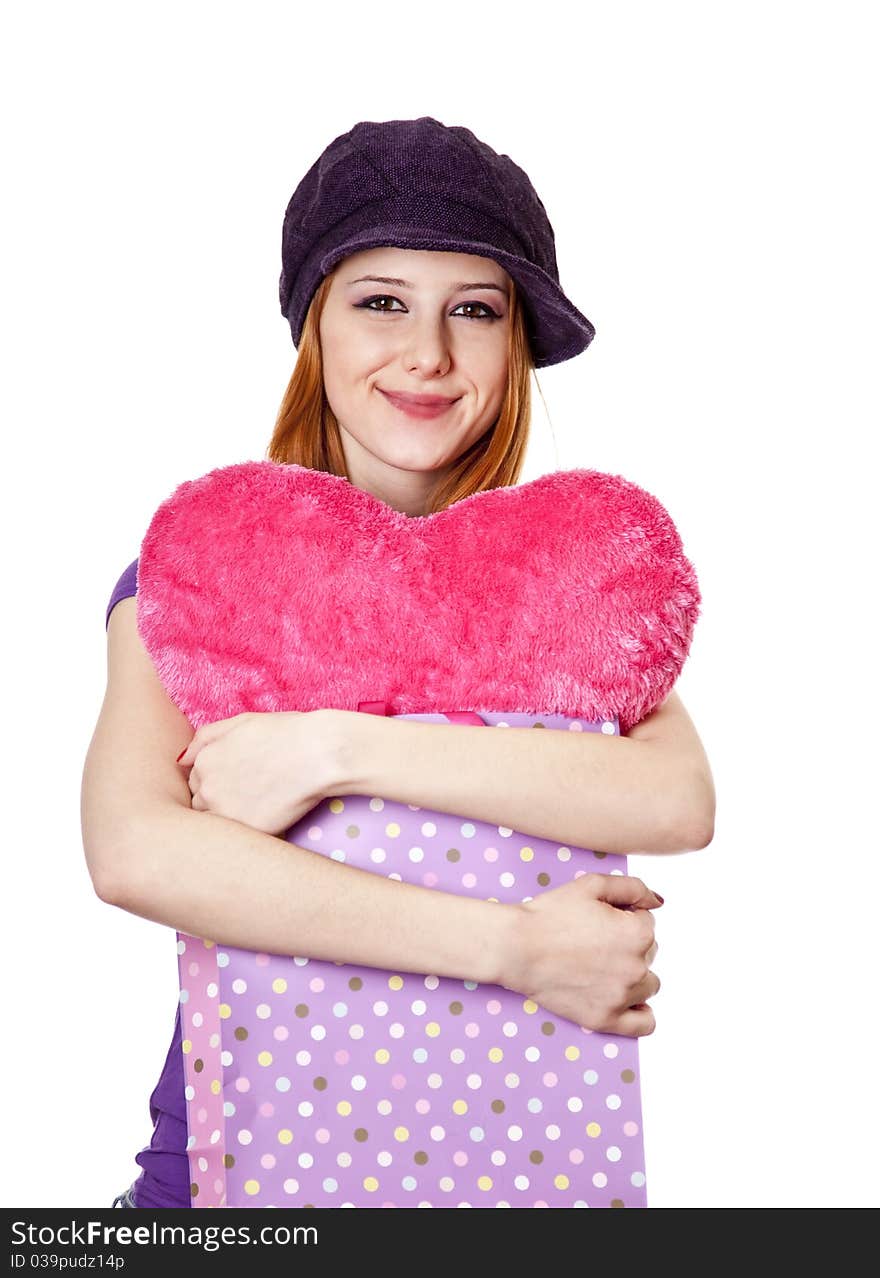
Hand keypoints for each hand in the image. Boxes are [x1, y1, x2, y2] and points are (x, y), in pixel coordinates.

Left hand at [176, 710, 339, 835]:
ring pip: (215, 824)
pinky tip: (268, 816)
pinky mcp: (246, 832)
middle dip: (219, 799)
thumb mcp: (242, 722)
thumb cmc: (287, 733)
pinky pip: (237, 839)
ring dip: (229, 817)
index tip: (240, 778)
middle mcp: (207, 787)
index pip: (196, 780)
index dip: (218, 779)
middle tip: (251, 792)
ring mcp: (224, 812)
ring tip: (259, 805)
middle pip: (201, 803)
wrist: (319, 754)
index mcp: (204, 760)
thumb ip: (206, 738)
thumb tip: (181, 760)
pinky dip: (247, 831)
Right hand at [498, 873, 662, 1036]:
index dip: (624, 917)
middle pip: (649, 953)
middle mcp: (637, 967)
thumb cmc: (550, 913)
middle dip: (629, 944)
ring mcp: (622, 997)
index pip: (647, 923)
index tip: (599, 921)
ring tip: (602, 967)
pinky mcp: (606, 1019)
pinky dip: (640, 1012)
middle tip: (595, 942)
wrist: (516, 947)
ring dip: (634, 975)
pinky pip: (644, 1023)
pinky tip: (625, 999)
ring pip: (649, 985)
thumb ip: (633, 887)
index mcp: (638, 933)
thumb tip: (658, 902)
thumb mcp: (591, 885)